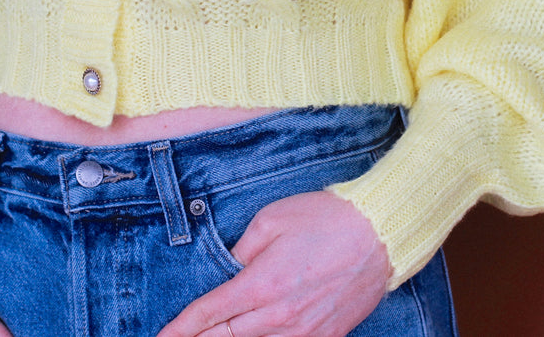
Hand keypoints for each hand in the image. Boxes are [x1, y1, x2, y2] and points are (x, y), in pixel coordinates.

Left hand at [156, 190, 391, 336]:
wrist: (381, 234)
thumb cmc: (327, 218)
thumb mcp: (272, 220)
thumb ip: (240, 251)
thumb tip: (226, 273)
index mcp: (263, 284)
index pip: (209, 314)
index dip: (180, 329)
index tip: (162, 336)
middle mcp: (280, 316)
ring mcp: (305, 332)